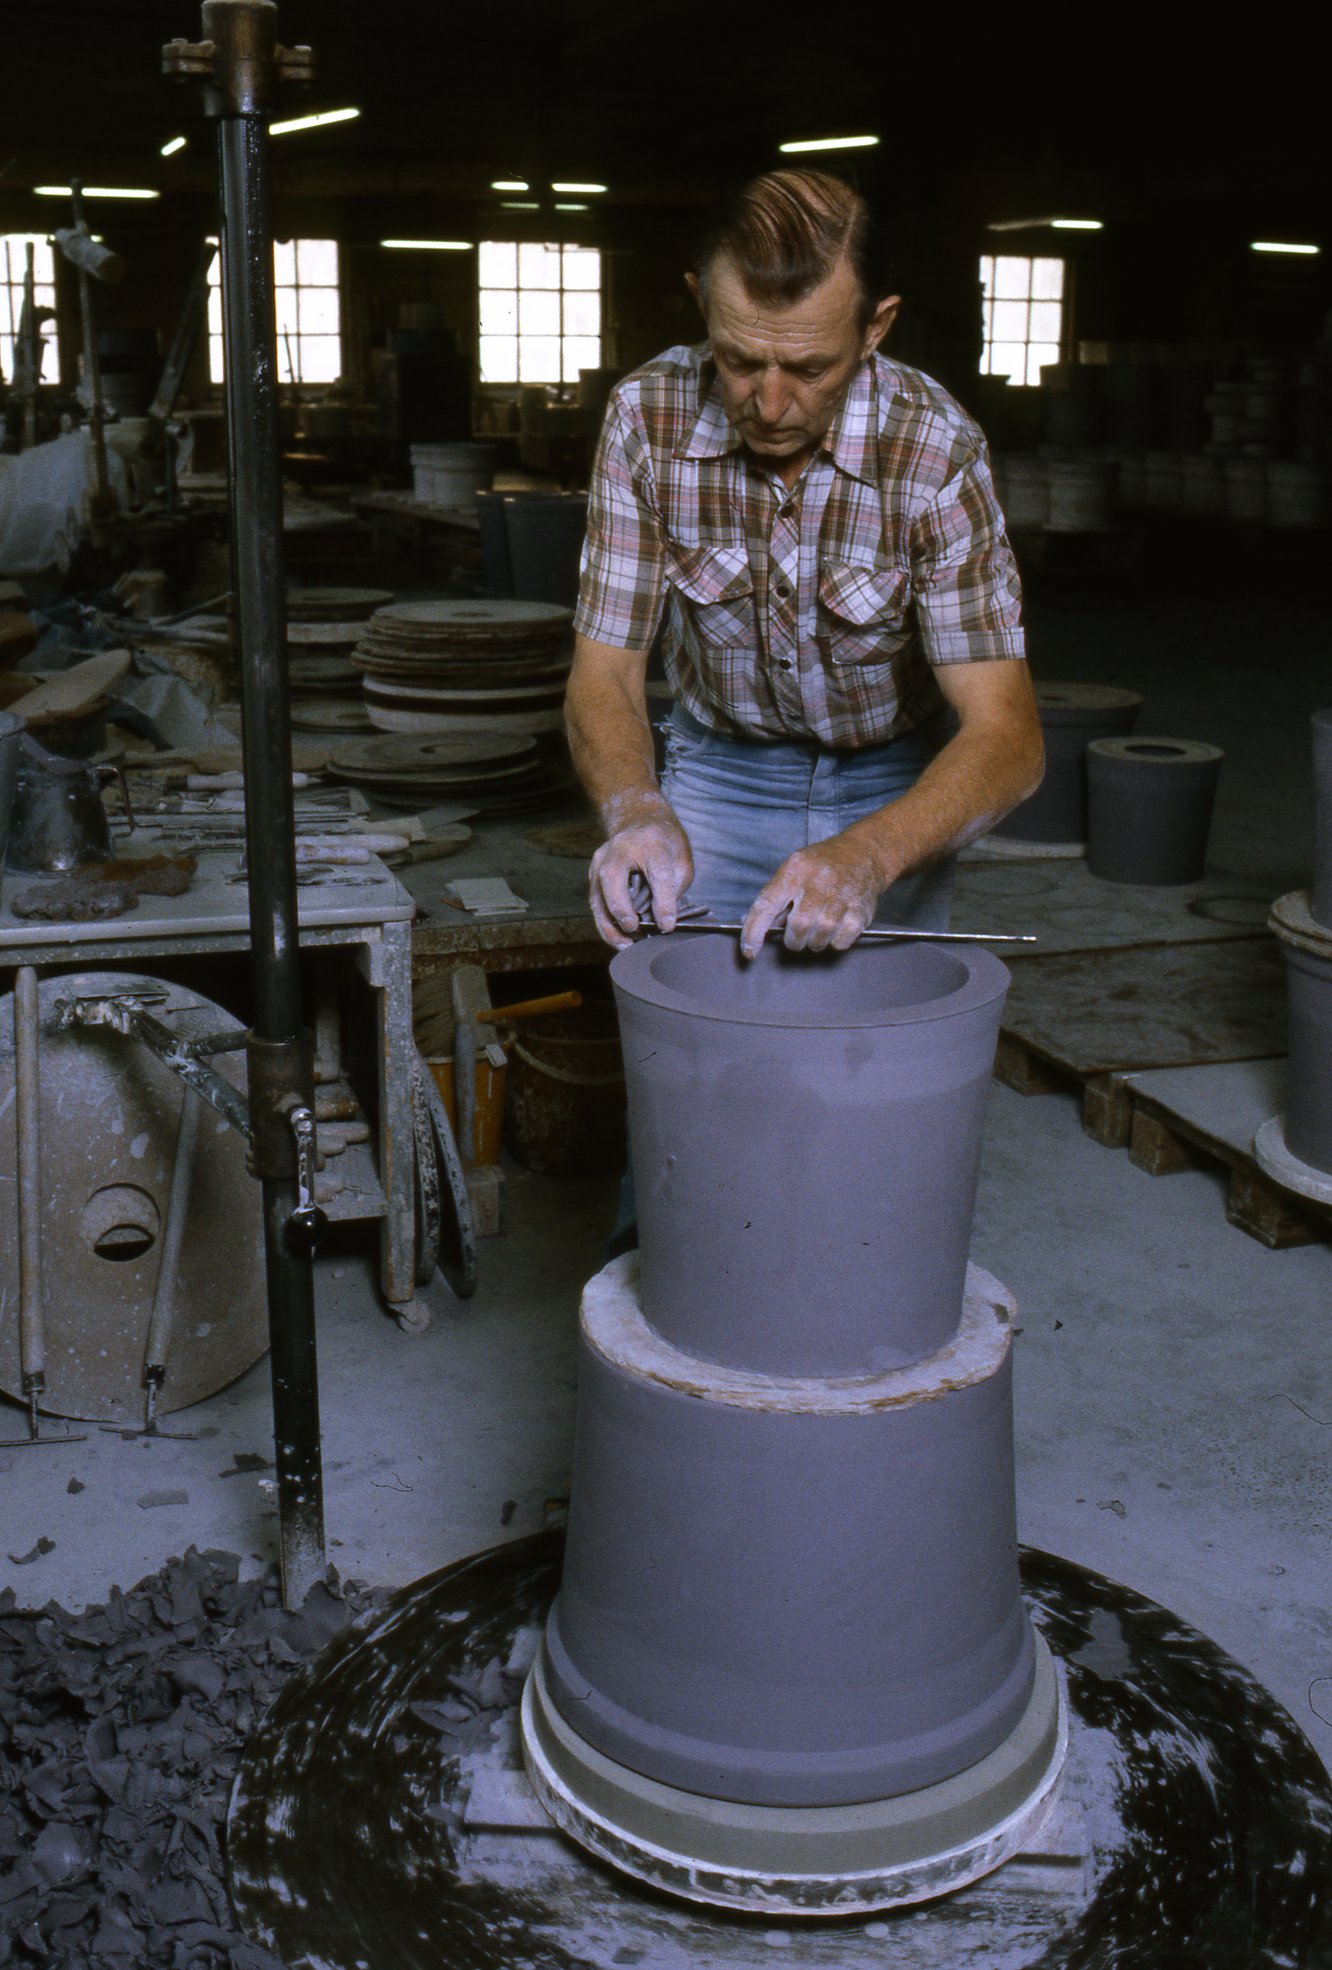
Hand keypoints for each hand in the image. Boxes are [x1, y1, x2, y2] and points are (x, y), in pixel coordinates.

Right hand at [589, 796, 693, 948]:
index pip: (657, 873)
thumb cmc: (664, 842)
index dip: (663, 903)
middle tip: (634, 930)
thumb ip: (675, 886)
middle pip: (612, 878)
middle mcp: (620, 849)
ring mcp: (601, 860)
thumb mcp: (682, 858)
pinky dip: (605, 923)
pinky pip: (595, 902)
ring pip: (597, 895)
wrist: (639, 819)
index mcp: (651, 843)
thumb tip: (664, 919)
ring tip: (625, 945)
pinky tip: (618, 938)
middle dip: (621, 908)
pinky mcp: (593, 873)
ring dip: (609, 925)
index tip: (667, 926)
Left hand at [740, 834, 886, 959]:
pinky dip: (835, 942)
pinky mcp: (861, 910)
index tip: (749, 951)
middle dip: (793, 940)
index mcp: (795, 870)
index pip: (767, 904)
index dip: (754, 931)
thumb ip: (776, 897)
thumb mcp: (794, 868)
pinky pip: (842, 941)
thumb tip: (758, 930)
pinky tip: (835, 929)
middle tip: (796, 936)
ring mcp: (842, 896)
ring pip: (820, 936)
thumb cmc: (823, 863)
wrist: (864, 853)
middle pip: (798, 925)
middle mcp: (819, 882)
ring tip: (817, 930)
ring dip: (814, 942)